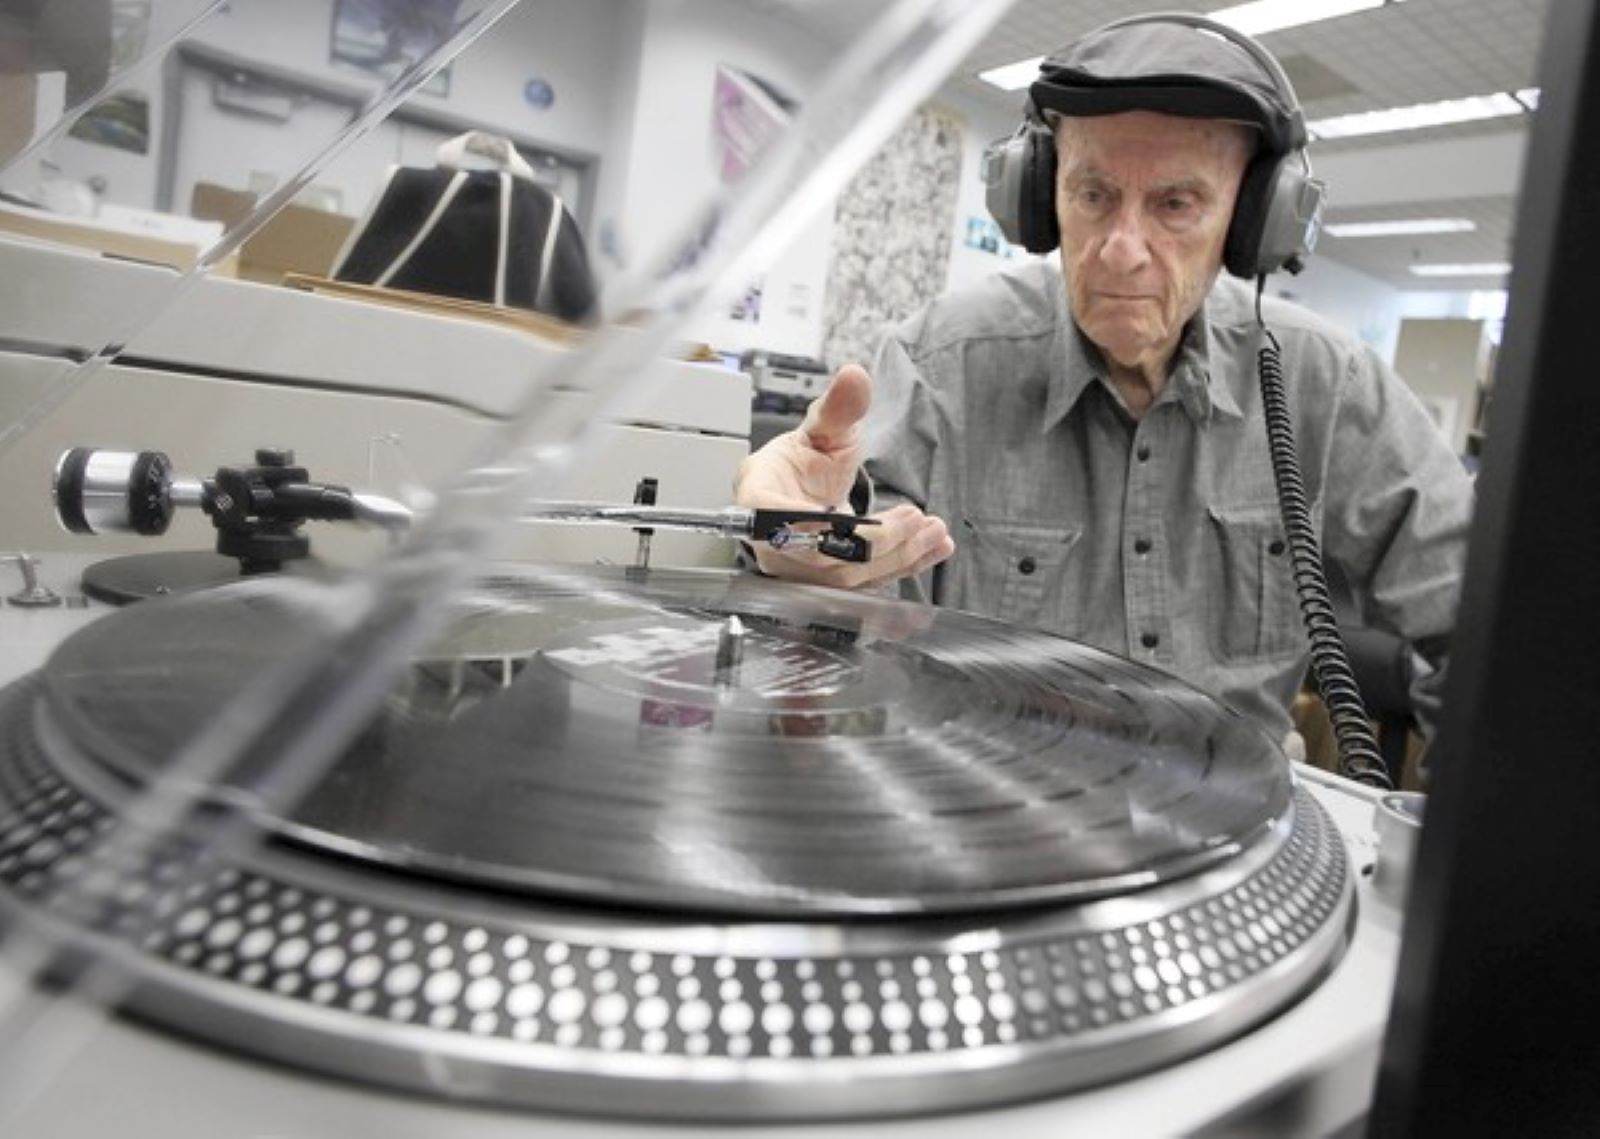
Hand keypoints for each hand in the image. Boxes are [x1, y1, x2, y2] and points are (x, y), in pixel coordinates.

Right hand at [733, 364, 953, 588]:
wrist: (801, 492)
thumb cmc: (800, 465)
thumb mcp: (821, 429)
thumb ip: (838, 408)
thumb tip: (854, 377)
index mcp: (759, 498)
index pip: (775, 519)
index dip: (811, 523)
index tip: (851, 516)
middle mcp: (774, 543)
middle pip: (820, 555)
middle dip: (873, 543)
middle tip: (913, 519)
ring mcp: (800, 569)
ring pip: (847, 576)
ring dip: (897, 556)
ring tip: (933, 532)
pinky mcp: (830, 582)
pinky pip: (868, 582)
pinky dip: (905, 566)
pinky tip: (933, 548)